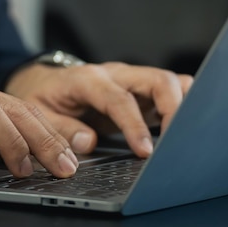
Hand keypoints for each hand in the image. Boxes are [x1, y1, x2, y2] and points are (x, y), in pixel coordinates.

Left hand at [5, 62, 192, 157]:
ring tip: (187, 136)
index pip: (119, 99)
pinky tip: (185, 128)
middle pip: (157, 80)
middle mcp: (115, 75)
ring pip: (170, 82)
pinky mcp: (142, 90)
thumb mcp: (40, 115)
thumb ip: (61, 129)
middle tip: (176, 143)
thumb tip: (88, 142)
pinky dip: (184, 105)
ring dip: (184, 105)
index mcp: (88, 80)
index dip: (135, 125)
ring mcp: (132, 80)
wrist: (47, 83)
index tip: (146, 151)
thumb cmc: (45, 99)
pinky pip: (172, 90)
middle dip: (174, 109)